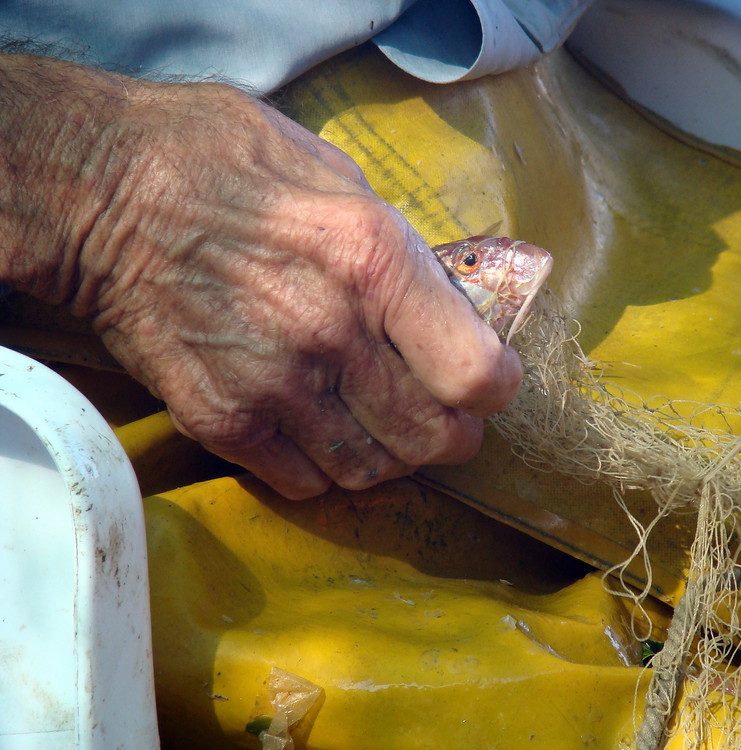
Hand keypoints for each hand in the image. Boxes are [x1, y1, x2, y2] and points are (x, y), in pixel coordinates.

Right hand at [1, 61, 521, 497]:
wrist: (101, 195)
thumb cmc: (220, 162)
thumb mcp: (334, 173)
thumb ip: (396, 247)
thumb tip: (439, 297)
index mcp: (373, 259)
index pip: (476, 374)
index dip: (497, 388)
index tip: (489, 381)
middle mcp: (332, 332)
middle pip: (434, 439)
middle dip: (453, 435)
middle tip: (445, 418)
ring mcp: (273, 386)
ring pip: (373, 471)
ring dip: (391, 457)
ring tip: (382, 428)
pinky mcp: (221, 420)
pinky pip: (304, 483)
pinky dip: (326, 469)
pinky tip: (319, 434)